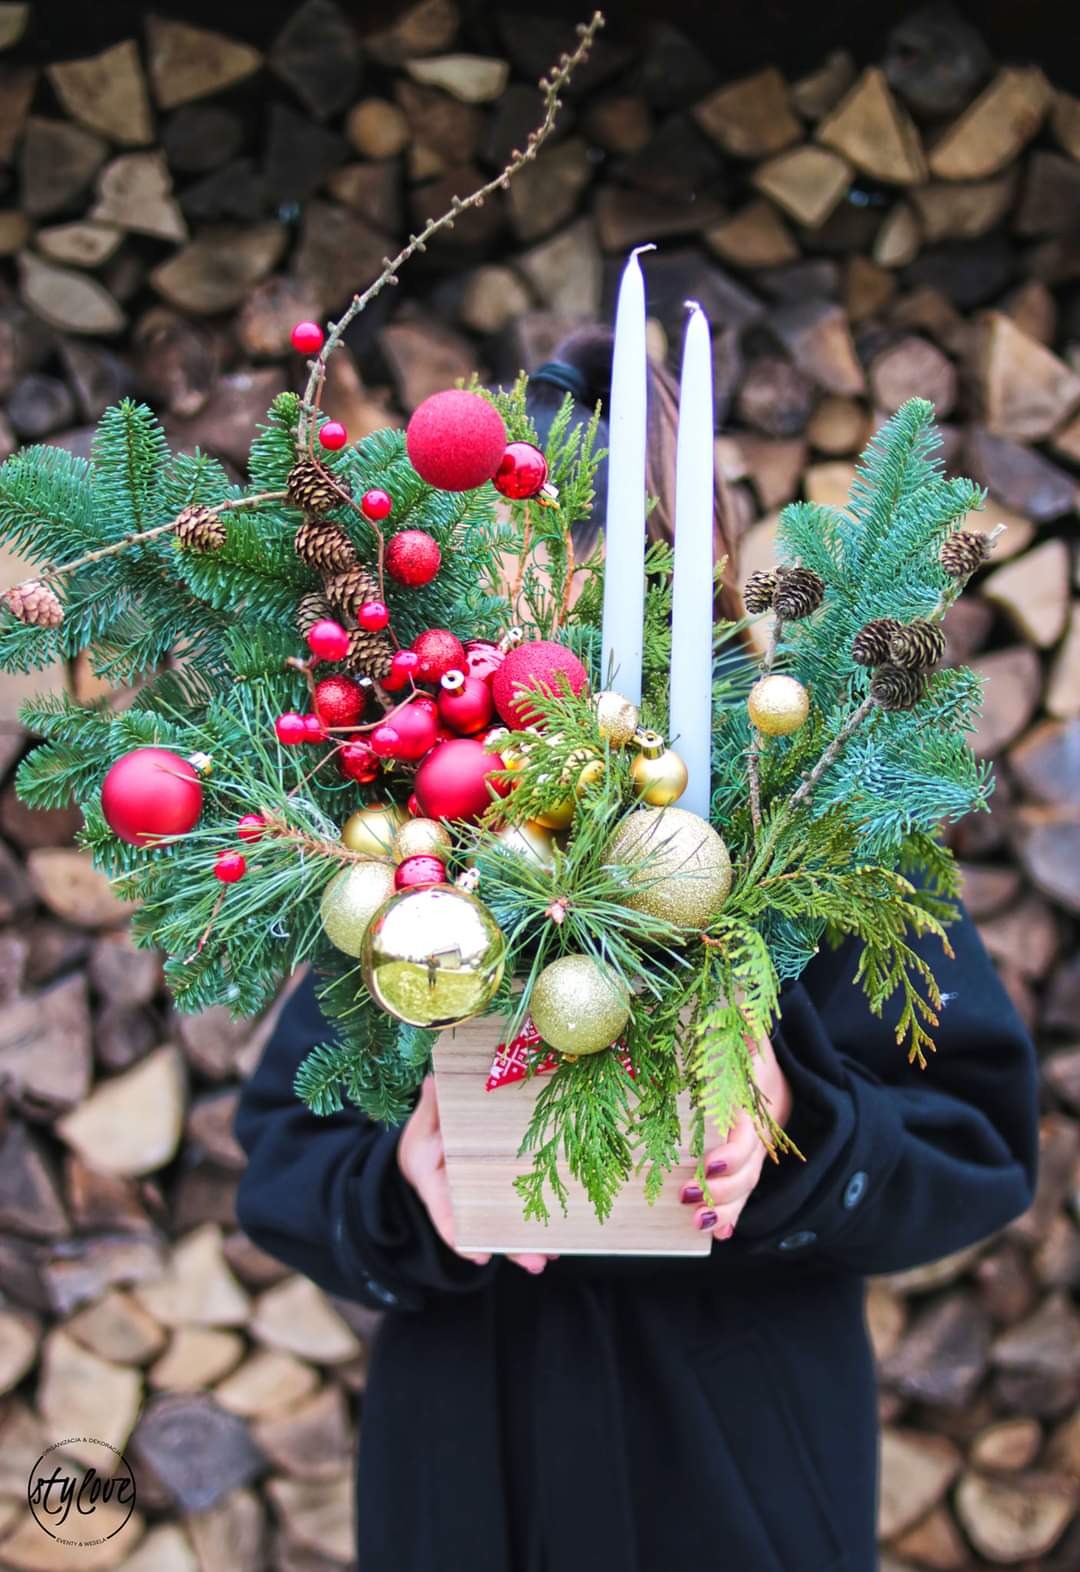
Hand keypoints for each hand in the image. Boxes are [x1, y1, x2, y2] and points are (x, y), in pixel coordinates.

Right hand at [397, 1075, 555, 1275]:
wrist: (434, 1138)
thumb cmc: (428, 1128)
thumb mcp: (426, 1117)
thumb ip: (433, 1103)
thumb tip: (436, 1080)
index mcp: (432, 1181)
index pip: (443, 1210)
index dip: (458, 1232)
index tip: (477, 1254)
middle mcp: (457, 1198)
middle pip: (482, 1227)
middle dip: (508, 1247)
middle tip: (536, 1262)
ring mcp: (479, 1200)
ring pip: (502, 1226)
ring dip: (526, 1244)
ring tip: (551, 1257)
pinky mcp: (498, 1195)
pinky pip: (515, 1211)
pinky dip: (534, 1224)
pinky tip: (557, 1238)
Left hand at [681, 1032, 792, 1241]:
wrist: (787, 1070)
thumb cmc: (750, 1050)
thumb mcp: (750, 1035)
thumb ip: (746, 1022)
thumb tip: (740, 1001)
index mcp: (758, 1103)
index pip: (748, 1138)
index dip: (732, 1155)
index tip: (710, 1165)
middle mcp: (763, 1131)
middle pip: (749, 1171)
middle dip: (723, 1190)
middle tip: (689, 1195)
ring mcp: (760, 1150)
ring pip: (749, 1186)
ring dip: (727, 1206)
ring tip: (701, 1221)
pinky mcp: (752, 1161)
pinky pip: (747, 1192)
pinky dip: (735, 1213)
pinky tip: (720, 1232)